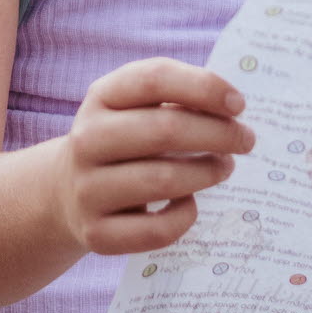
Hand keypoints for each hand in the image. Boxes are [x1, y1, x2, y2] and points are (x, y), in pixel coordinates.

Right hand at [51, 59, 253, 257]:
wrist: (66, 193)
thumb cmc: (122, 141)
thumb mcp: (135, 107)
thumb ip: (177, 98)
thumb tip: (232, 109)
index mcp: (100, 97)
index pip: (154, 79)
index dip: (204, 87)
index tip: (239, 104)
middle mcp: (87, 140)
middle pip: (165, 129)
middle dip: (219, 134)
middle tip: (245, 140)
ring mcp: (87, 189)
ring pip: (164, 180)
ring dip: (207, 173)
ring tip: (224, 167)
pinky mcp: (96, 233)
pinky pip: (156, 230)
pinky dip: (185, 216)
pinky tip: (190, 204)